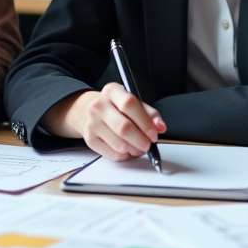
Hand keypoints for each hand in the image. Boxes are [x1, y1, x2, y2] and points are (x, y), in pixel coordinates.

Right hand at [42, 83, 165, 161]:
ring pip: (119, 144)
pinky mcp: (89, 139)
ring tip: (138, 147)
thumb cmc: (116, 108)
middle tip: (148, 145)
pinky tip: (127, 149)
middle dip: (141, 140)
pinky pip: (113, 154)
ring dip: (134, 150)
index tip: (154, 134)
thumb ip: (149, 114)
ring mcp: (91, 123)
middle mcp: (99, 105)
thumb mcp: (133, 103)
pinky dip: (125, 155)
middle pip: (124, 127)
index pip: (129, 104)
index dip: (145, 122)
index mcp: (112, 91)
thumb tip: (160, 127)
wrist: (88, 111)